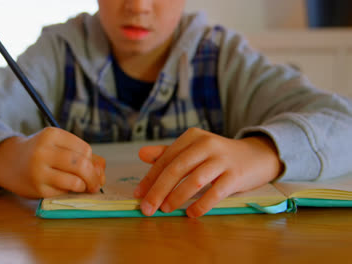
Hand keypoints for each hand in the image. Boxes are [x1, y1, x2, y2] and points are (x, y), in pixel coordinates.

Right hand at [0, 127, 105, 197]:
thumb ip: (83, 155)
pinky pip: (64, 192)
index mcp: (51, 135)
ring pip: (75, 181)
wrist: (8, 162)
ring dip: (85, 186)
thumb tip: (102, 172)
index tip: (90, 166)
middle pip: (82, 165)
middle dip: (94, 177)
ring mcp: (39, 171)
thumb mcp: (58, 145)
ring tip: (85, 187)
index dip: (92, 160)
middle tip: (97, 184)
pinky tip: (68, 189)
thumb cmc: (41, 152)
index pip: (84, 149)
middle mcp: (44, 151)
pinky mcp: (38, 189)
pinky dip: (71, 192)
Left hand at [134, 128, 282, 217]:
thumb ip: (167, 153)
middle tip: (147, 208)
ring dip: (177, 197)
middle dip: (158, 190)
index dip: (150, 177)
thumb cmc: (217, 156)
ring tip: (166, 209)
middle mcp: (206, 144)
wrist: (256, 156)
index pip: (166, 158)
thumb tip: (141, 154)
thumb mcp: (193, 150)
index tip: (139, 194)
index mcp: (192, 137)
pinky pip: (215, 192)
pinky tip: (191, 213)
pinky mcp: (236, 175)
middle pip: (177, 169)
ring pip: (194, 180)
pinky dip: (201, 205)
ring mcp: (222, 159)